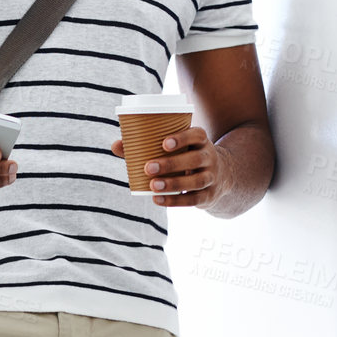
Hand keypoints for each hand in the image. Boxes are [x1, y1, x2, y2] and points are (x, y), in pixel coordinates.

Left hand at [110, 126, 227, 207]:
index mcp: (201, 141)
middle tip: (148, 167)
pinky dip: (175, 201)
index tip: (164, 143)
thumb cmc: (186, 156)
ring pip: (196, 181)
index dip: (183, 138)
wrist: (220, 176)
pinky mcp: (209, 195)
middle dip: (172, 164)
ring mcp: (211, 177)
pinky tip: (158, 200)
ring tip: (153, 186)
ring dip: (174, 183)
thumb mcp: (176, 149)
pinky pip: (193, 199)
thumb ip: (146, 146)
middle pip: (195, 159)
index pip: (197, 135)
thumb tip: (116, 145)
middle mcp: (210, 157)